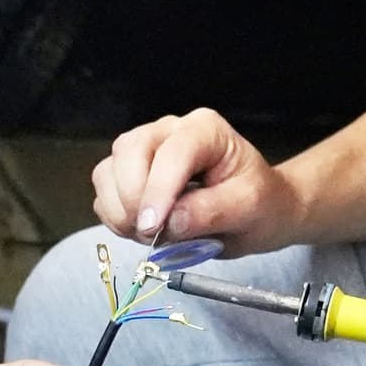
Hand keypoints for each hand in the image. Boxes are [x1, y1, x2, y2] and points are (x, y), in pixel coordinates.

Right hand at [92, 107, 298, 251]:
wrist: (259, 211)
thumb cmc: (261, 203)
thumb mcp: (250, 207)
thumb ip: (212, 211)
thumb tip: (170, 222)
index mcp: (205, 130)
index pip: (172, 153)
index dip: (158, 190)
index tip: (155, 228)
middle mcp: (169, 131)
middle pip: (129, 152)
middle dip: (134, 198)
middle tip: (153, 235)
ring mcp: (145, 150)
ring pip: (108, 171)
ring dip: (120, 210)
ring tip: (151, 235)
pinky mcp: (128, 174)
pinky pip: (104, 193)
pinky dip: (114, 218)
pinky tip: (141, 231)